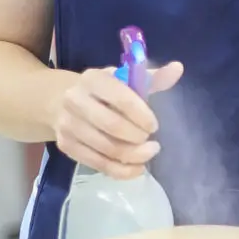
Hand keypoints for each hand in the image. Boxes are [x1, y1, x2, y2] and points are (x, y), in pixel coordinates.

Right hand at [49, 62, 183, 178]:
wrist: (59, 101)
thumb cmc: (103, 90)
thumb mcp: (126, 79)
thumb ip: (153, 77)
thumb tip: (178, 68)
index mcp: (93, 79)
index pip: (121, 98)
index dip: (142, 115)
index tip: (154, 125)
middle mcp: (75, 100)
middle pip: (112, 126)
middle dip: (138, 137)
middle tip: (152, 141)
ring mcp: (68, 125)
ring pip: (106, 148)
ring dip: (133, 156)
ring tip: (149, 152)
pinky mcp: (66, 146)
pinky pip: (98, 164)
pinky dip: (122, 170)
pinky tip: (137, 167)